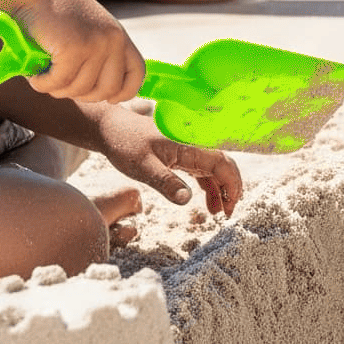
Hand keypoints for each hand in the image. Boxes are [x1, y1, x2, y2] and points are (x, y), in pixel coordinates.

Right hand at [13, 0, 145, 103]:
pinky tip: (34, 75)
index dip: (124, 92)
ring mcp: (96, 44)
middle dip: (82, 95)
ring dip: (58, 89)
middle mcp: (113, 40)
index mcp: (118, 35)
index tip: (107, 98)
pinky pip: (60, 83)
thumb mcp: (86, 30)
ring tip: (43, 75)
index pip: (137, 74)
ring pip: (80, 90)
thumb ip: (98, 54)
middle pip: (107, 90)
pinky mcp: (74, 48)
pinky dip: (43, 84)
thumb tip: (104, 93)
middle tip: (59, 84)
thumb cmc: (52, 13)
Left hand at [98, 106, 243, 217]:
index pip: (222, 163)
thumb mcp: (143, 166)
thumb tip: (187, 200)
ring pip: (215, 170)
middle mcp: (193, 145)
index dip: (232, 185)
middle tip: (229, 213)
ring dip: (221, 190)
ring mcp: (188, 150)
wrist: (111, 130)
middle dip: (231, 189)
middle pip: (224, 166)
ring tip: (220, 213)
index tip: (231, 207)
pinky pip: (202, 172)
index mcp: (189, 144)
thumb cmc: (125, 144)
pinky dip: (209, 187)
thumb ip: (166, 182)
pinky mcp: (181, 156)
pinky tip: (209, 204)